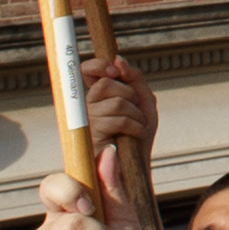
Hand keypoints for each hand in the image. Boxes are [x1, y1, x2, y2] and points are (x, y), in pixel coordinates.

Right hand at [80, 51, 159, 171]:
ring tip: (137, 126)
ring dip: (136, 113)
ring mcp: (86, 124)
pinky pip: (118, 120)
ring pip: (117, 102)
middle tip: (135, 110)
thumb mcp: (143, 101)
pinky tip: (136, 135)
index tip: (115, 69)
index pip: (85, 72)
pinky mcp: (91, 140)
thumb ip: (133, 78)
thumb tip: (118, 60)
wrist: (136, 169)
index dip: (97, 65)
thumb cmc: (139, 135)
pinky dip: (135, 125)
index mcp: (95, 98)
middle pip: (105, 84)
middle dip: (129, 94)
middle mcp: (85, 109)